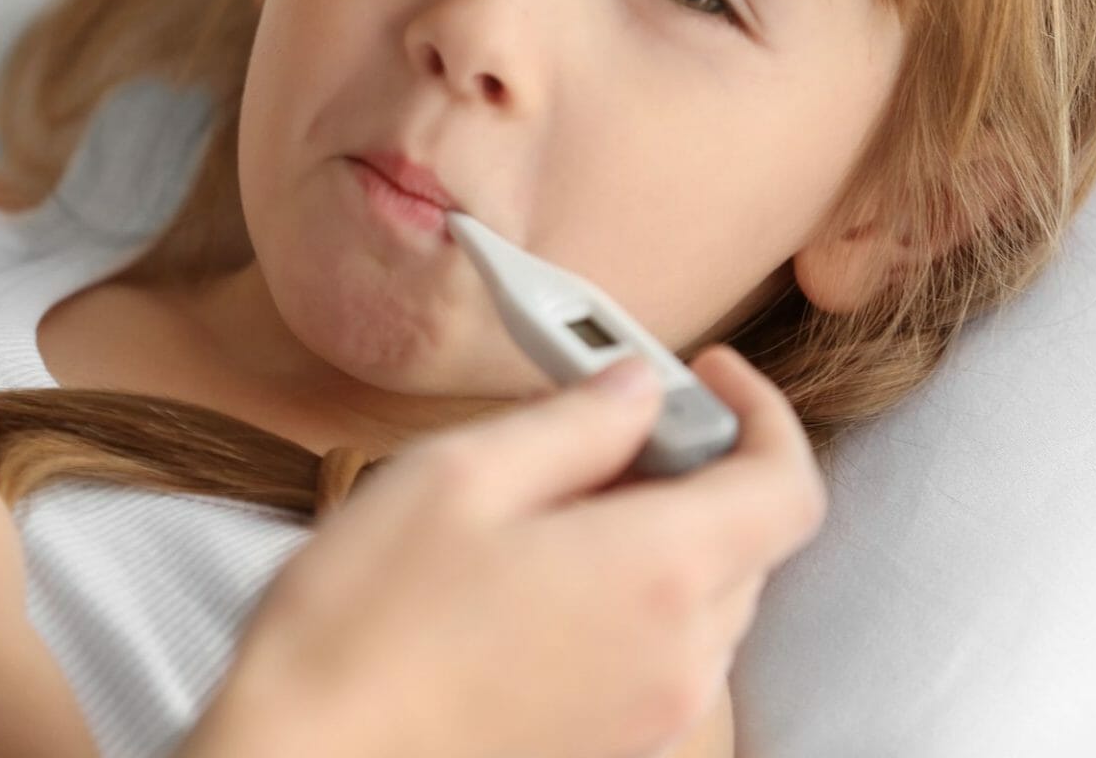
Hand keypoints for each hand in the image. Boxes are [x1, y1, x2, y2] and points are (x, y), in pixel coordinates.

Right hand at [184, 346, 825, 757]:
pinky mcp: (612, 745)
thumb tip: (636, 389)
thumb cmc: (365, 620)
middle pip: (751, 542)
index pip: (788, 486)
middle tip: (610, 423)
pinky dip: (635, 598)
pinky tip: (540, 578)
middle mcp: (680, 656)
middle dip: (702, 467)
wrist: (307, 756)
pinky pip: (664, 655)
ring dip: (666, 535)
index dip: (763, 415)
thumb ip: (574, 423)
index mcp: (657, 572)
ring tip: (557, 503)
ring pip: (708, 600)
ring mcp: (651, 714)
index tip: (708, 374)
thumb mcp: (460, 476)